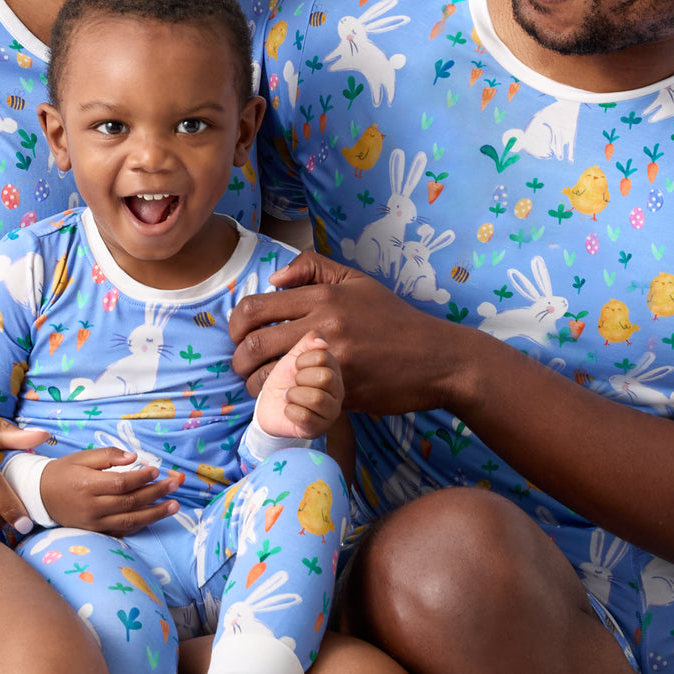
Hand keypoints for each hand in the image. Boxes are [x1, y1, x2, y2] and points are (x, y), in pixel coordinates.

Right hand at [40, 448, 182, 533]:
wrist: (40, 496)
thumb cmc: (63, 472)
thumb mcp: (82, 457)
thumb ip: (108, 456)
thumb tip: (134, 457)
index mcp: (88, 485)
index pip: (121, 483)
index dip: (141, 478)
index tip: (157, 470)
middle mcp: (92, 507)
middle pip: (130, 502)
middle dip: (156, 494)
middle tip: (175, 485)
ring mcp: (94, 523)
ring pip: (129, 521)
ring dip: (155, 514)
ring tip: (174, 506)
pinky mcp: (95, 532)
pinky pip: (122, 532)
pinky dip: (139, 525)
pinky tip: (154, 518)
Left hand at [229, 251, 444, 412]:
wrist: (437, 359)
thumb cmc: (395, 320)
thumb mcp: (358, 281)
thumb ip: (313, 268)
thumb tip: (274, 279)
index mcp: (323, 296)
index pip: (256, 307)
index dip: (236, 325)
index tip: (240, 337)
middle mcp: (323, 326)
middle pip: (254, 344)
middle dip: (238, 361)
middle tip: (243, 367)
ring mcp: (332, 362)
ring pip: (268, 377)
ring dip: (255, 386)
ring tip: (261, 387)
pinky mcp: (342, 393)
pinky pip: (296, 401)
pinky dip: (283, 405)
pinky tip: (286, 402)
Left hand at [255, 330, 342, 438]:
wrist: (269, 406)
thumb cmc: (285, 379)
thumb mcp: (292, 357)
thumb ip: (306, 344)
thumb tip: (321, 341)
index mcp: (333, 370)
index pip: (323, 356)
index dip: (302, 360)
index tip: (296, 367)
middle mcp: (338, 391)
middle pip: (325, 377)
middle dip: (301, 378)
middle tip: (294, 383)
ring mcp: (331, 412)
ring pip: (317, 398)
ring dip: (294, 395)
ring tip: (289, 396)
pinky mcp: (318, 429)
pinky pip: (305, 417)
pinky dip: (290, 411)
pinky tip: (289, 410)